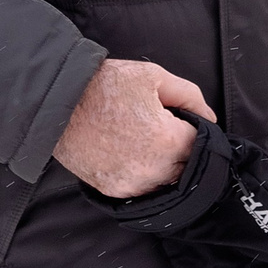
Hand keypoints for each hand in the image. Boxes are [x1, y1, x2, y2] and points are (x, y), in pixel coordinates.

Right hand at [54, 58, 211, 198]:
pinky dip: (143, 174)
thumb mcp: (155, 77)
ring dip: (164, 165)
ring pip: (166, 180)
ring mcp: (132, 183)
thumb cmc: (106, 85)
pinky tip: (132, 153)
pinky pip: (142, 188)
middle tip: (161, 127)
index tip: (179, 119)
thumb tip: (209, 119)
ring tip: (145, 140)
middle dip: (180, 147)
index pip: (200, 142)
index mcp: (169, 140)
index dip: (192, 127)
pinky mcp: (114, 190)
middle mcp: (154, 169)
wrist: (59, 103)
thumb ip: (190, 96)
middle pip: (186, 165)